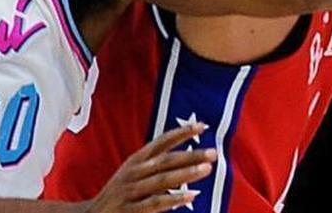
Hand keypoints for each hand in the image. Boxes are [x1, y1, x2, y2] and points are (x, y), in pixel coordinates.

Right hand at [86, 123, 214, 212]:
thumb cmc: (118, 194)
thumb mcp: (132, 174)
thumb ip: (154, 165)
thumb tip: (185, 159)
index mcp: (136, 160)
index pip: (161, 141)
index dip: (181, 133)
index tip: (201, 126)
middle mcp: (134, 172)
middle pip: (166, 160)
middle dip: (191, 155)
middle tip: (214, 152)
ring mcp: (132, 190)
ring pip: (163, 179)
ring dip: (186, 173)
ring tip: (207, 169)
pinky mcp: (131, 208)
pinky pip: (156, 202)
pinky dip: (174, 198)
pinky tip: (191, 195)